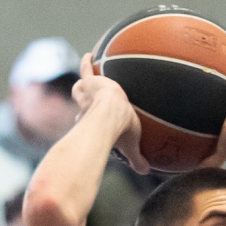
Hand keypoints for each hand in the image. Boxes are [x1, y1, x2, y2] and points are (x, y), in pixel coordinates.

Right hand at [75, 55, 149, 173]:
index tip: (89, 125)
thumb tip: (146, 171)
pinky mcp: (91, 81)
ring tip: (86, 75)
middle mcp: (85, 110)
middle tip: (84, 99)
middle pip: (80, 105)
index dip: (87, 123)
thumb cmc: (119, 131)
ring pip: (79, 88)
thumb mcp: (130, 146)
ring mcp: (87, 95)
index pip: (87, 123)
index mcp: (91, 124)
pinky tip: (90, 54)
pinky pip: (86, 68)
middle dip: (81, 103)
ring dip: (82, 84)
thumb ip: (137, 159)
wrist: (110, 114)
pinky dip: (87, 62)